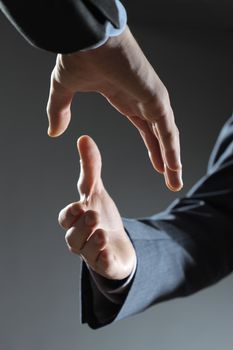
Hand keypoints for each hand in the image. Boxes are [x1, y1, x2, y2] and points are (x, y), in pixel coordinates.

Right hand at [47, 26, 182, 191]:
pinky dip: (171, 151)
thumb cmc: (79, 55)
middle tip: (171, 180)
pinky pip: (167, 131)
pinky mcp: (156, 99)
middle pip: (160, 137)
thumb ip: (61, 111)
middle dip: (166, 159)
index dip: (153, 148)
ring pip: (167, 137)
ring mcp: (152, 100)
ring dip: (172, 161)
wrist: (88, 37)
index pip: (146, 129)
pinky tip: (173, 168)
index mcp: (127, 99)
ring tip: (175, 182)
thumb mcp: (65, 90)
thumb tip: (54, 131)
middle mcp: (143, 101)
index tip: (158, 166)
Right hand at [58, 135, 135, 279]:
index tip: (80, 205)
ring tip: (102, 233)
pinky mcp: (107, 264)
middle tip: (93, 215)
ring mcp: (93, 253)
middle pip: (73, 236)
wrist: (118, 243)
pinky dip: (104, 259)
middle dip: (82, 226)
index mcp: (76, 221)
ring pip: (85, 252)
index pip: (65, 219)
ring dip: (92, 241)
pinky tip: (109, 251)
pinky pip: (102, 265)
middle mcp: (80, 238)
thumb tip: (84, 137)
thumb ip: (91, 167)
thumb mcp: (98, 191)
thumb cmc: (102, 217)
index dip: (70, 213)